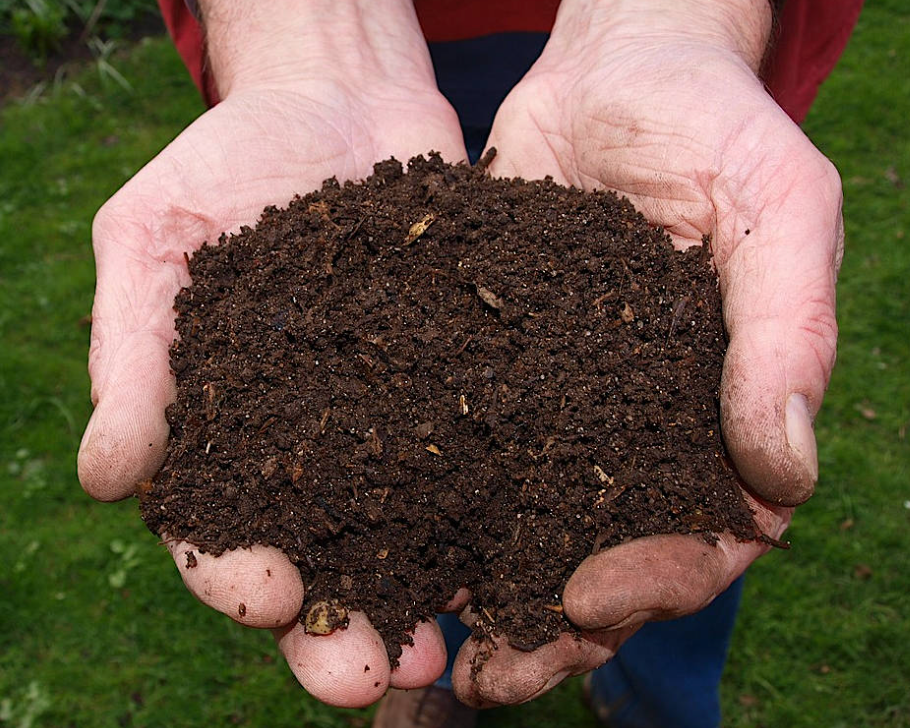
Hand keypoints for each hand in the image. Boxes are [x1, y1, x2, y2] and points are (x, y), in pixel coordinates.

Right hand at [77, 0, 466, 706]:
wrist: (338, 100)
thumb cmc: (228, 164)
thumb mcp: (155, 239)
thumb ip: (134, 355)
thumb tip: (105, 478)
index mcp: (226, 433)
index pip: (220, 530)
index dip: (237, 576)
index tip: (269, 599)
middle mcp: (315, 447)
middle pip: (325, 560)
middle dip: (342, 629)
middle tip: (370, 678)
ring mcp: (397, 422)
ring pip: (411, 535)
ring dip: (427, 599)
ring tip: (452, 650)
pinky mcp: (466, 387)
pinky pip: (485, 459)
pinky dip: (500, 513)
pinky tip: (523, 553)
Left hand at [452, 0, 842, 705]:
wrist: (619, 69)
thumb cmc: (719, 129)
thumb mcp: (779, 210)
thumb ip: (789, 334)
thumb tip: (787, 476)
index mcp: (723, 416)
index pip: (709, 535)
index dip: (658, 582)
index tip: (589, 598)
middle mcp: (641, 429)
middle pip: (608, 556)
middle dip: (555, 624)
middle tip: (493, 674)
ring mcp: (564, 407)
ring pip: (528, 525)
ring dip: (482, 592)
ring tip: (423, 643)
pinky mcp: (494, 371)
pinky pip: (463, 452)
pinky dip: (427, 505)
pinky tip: (379, 543)